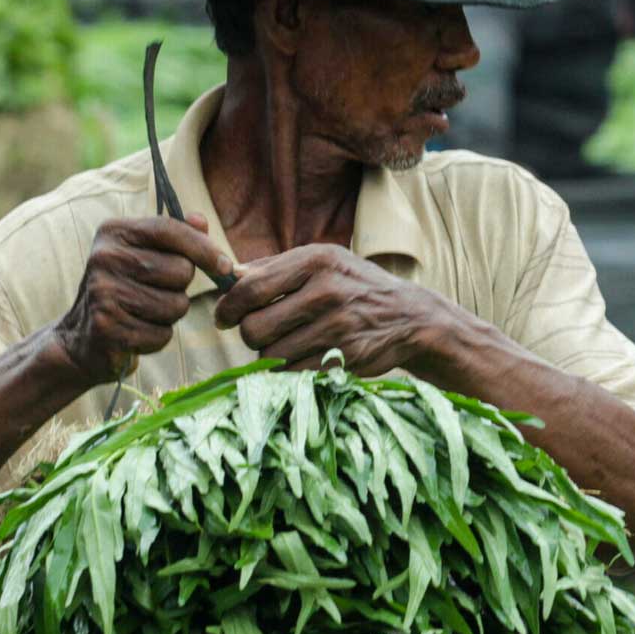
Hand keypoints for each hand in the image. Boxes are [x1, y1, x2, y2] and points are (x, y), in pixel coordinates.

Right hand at [53, 214, 231, 387]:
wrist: (81, 338)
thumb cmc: (124, 290)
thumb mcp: (143, 254)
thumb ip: (175, 236)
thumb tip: (201, 221)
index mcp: (114, 232)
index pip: (169, 229)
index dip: (204, 248)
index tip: (226, 266)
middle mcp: (104, 258)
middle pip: (180, 271)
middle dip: (180, 288)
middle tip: (157, 293)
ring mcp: (102, 292)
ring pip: (175, 306)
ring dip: (170, 316)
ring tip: (144, 314)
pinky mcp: (106, 327)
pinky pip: (161, 335)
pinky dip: (156, 339)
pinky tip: (136, 333)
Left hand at [212, 244, 456, 382]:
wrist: (409, 316)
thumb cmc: (355, 286)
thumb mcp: (323, 262)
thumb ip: (275, 267)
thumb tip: (226, 275)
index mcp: (316, 260)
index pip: (250, 287)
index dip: (229, 307)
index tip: (225, 316)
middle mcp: (327, 290)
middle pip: (254, 327)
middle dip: (250, 335)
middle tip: (262, 332)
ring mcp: (338, 326)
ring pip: (271, 354)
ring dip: (271, 355)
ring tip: (288, 343)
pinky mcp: (344, 357)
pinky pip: (293, 373)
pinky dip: (289, 370)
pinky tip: (303, 358)